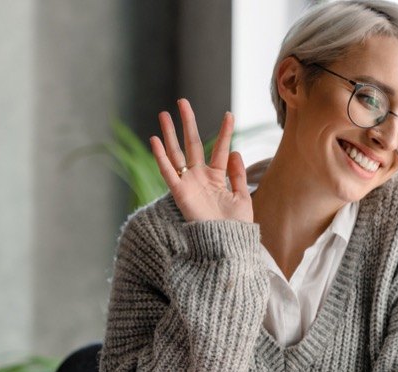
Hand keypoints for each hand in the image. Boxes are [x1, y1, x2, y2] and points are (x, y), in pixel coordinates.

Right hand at [150, 99, 252, 222]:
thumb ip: (238, 174)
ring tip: (164, 113)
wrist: (227, 242)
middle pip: (192, 144)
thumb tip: (235, 151)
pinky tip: (154, 139)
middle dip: (188, 123)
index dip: (225, 132)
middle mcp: (200, 177)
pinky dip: (160, 156)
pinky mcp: (179, 193)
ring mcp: (189, 183)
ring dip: (169, 133)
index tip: (229, 114)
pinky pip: (167, 171)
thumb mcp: (242, 196)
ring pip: (177, 153)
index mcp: (217, 178)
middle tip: (183, 102)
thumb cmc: (236, 225)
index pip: (220, 149)